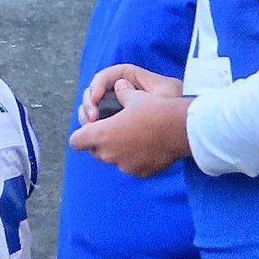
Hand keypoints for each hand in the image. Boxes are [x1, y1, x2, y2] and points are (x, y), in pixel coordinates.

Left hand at [69, 67, 191, 176]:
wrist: (182, 129)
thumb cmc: (155, 110)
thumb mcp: (134, 96)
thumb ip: (121, 93)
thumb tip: (118, 85)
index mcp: (101, 134)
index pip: (76, 141)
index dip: (81, 134)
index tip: (91, 128)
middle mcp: (109, 153)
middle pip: (94, 151)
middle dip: (100, 142)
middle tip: (113, 130)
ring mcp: (125, 165)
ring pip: (113, 159)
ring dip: (117, 151)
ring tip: (132, 137)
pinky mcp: (141, 172)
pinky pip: (131, 166)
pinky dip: (134, 159)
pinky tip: (146, 147)